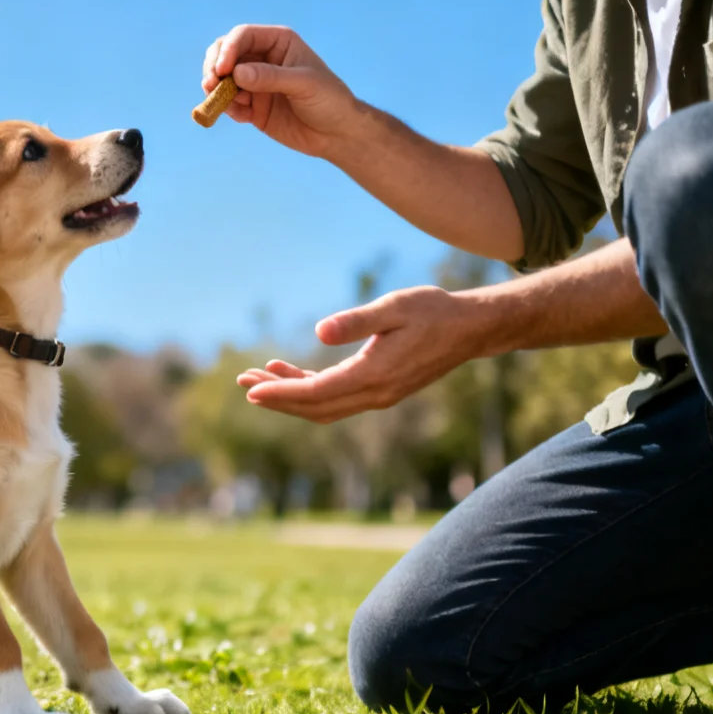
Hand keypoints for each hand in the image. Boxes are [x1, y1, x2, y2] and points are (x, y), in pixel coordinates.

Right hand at [201, 24, 362, 157]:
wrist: (336, 134)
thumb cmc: (329, 101)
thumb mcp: (304, 84)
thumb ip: (270, 77)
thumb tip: (236, 73)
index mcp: (278, 43)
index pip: (243, 36)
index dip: (227, 49)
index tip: (222, 70)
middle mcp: (262, 59)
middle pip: (224, 54)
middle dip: (213, 67)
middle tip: (209, 84)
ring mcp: (255, 84)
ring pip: (222, 80)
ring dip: (216, 89)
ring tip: (218, 101)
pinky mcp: (251, 107)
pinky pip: (229, 104)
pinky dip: (226, 108)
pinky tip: (242, 117)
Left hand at [236, 287, 489, 423]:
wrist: (470, 328)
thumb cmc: (433, 311)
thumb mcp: (394, 306)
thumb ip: (356, 321)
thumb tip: (319, 332)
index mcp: (375, 375)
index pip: (317, 392)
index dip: (281, 393)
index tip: (250, 390)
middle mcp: (375, 394)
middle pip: (314, 407)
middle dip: (276, 398)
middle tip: (242, 382)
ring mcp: (377, 396)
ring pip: (323, 406)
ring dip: (289, 395)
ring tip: (257, 377)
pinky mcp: (379, 390)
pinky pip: (336, 398)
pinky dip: (309, 389)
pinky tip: (290, 372)